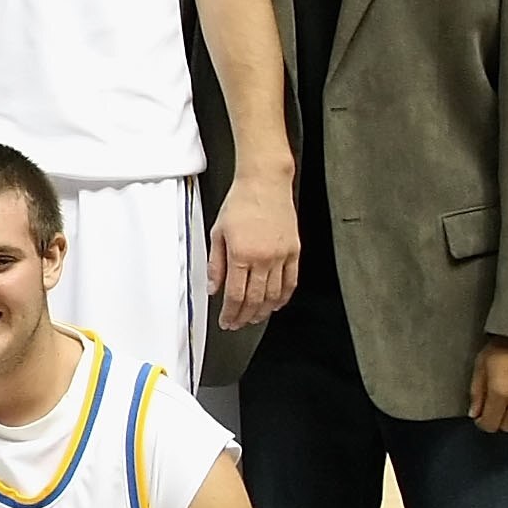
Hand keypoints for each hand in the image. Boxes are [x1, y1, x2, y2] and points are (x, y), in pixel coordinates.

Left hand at [206, 171, 298, 328]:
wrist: (265, 183)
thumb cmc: (240, 202)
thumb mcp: (218, 233)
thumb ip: (215, 264)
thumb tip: (214, 288)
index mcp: (241, 255)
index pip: (235, 295)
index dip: (230, 313)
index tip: (226, 321)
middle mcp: (263, 258)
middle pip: (255, 299)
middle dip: (244, 317)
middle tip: (237, 324)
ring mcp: (281, 256)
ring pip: (274, 294)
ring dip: (263, 311)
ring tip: (254, 318)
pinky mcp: (294, 251)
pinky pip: (291, 281)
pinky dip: (284, 297)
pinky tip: (276, 304)